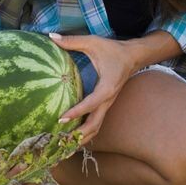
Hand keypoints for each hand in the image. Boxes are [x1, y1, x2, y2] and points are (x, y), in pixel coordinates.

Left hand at [48, 32, 139, 146]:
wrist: (134, 56)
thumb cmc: (113, 50)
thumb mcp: (93, 42)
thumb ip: (72, 41)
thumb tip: (51, 36)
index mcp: (107, 88)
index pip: (91, 104)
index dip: (77, 112)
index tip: (62, 119)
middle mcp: (108, 100)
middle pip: (95, 125)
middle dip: (79, 135)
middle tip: (60, 142)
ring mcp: (107, 104)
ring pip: (96, 128)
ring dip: (82, 138)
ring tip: (64, 148)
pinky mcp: (105, 105)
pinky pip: (96, 123)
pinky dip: (85, 132)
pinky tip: (71, 138)